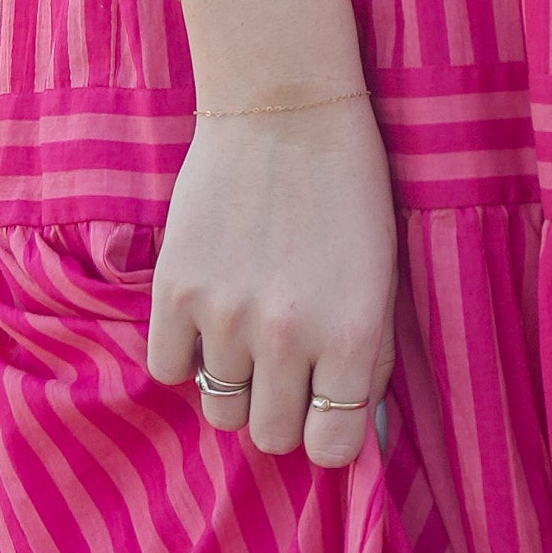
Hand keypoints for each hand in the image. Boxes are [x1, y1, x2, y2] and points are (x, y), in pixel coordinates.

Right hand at [147, 91, 397, 469]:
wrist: (286, 108)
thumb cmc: (349, 191)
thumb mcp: (383, 279)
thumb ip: (369, 360)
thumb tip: (354, 429)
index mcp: (352, 334)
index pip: (335, 444)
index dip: (330, 439)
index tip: (325, 417)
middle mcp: (289, 335)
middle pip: (272, 436)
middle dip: (282, 413)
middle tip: (286, 374)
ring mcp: (225, 315)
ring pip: (220, 409)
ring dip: (235, 385)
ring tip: (247, 339)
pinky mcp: (174, 289)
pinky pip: (168, 369)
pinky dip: (186, 356)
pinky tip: (207, 322)